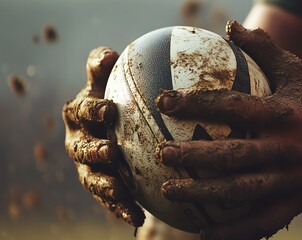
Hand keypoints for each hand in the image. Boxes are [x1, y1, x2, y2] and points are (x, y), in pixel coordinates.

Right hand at [62, 47, 143, 225]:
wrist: (112, 126)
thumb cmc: (113, 97)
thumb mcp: (107, 80)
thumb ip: (102, 67)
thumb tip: (110, 53)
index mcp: (79, 114)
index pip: (82, 110)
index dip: (92, 109)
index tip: (109, 109)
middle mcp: (78, 141)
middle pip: (81, 149)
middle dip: (94, 151)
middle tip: (111, 153)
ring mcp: (87, 166)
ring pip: (91, 178)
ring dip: (105, 186)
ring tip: (121, 193)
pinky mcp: (100, 185)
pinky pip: (108, 199)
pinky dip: (121, 208)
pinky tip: (138, 217)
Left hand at [155, 21, 301, 239]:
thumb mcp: (296, 70)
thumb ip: (264, 48)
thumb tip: (232, 25)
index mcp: (285, 114)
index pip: (235, 107)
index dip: (198, 103)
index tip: (163, 100)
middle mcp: (288, 148)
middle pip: (236, 155)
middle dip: (195, 156)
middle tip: (160, 153)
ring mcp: (293, 179)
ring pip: (244, 191)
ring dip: (205, 195)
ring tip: (168, 191)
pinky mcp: (297, 202)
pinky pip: (262, 221)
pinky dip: (234, 232)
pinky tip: (203, 235)